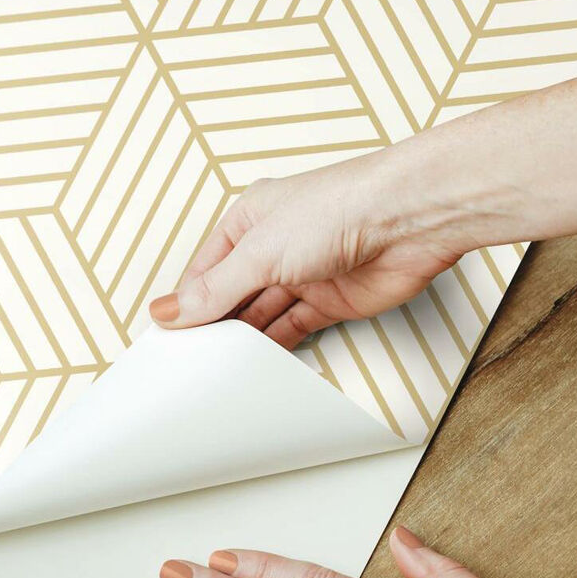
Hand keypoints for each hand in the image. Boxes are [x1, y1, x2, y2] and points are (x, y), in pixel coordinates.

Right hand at [148, 153, 471, 347]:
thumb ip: (214, 289)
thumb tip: (168, 311)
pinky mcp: (332, 302)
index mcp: (249, 221)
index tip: (169, 337)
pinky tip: (258, 365)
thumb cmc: (338, 209)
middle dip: (215, 324)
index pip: (205, 270)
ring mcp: (304, 275)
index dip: (186, 303)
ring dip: (245, 339)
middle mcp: (274, 247)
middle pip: (232, 295)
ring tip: (220, 368)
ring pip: (263, 315)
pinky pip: (295, 329)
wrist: (408, 220)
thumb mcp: (258, 252)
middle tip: (191, 360)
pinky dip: (277, 347)